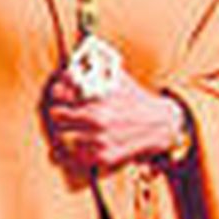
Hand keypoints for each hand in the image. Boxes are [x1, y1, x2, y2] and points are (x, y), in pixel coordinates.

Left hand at [43, 68, 185, 173]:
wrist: (162, 125)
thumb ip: (94, 68)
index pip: (59, 91)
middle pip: (56, 114)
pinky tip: (89, 142)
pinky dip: (80, 149)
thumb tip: (72, 62)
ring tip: (78, 127)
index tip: (60, 93)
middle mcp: (97, 117)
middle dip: (60, 112)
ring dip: (69, 130)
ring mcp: (100, 138)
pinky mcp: (104, 156)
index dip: (58, 91)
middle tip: (65, 112)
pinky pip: (77, 154)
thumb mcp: (117, 78)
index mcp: (98, 96)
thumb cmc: (135, 99)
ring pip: (64, 135)